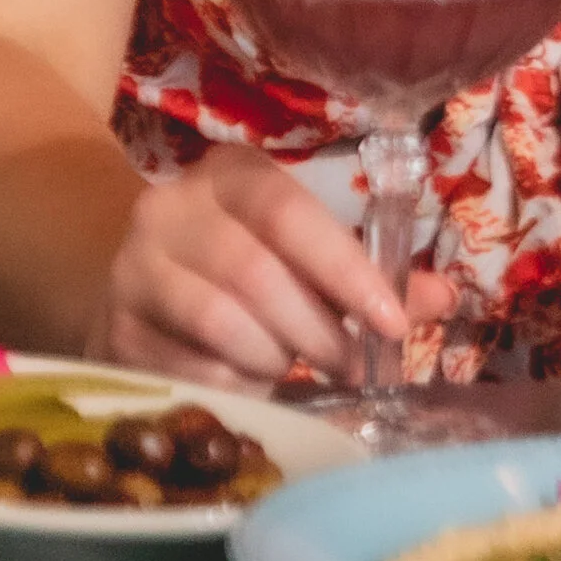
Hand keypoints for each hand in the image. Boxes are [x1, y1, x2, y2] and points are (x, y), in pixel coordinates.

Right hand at [95, 142, 456, 381]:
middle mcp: (171, 208)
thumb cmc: (245, 276)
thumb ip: (370, 280)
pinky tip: (250, 383)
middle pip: (254, 271)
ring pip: (220, 320)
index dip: (343, 268)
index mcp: (230, 176)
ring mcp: (134, 268)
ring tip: (296, 367)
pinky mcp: (115, 329)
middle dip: (318, 329)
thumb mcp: (305, 263)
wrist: (140, 300)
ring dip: (275, 356)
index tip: (389, 322)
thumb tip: (445, 297)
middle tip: (352, 365)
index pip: (287, 210)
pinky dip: (235, 384)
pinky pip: (188, 367)